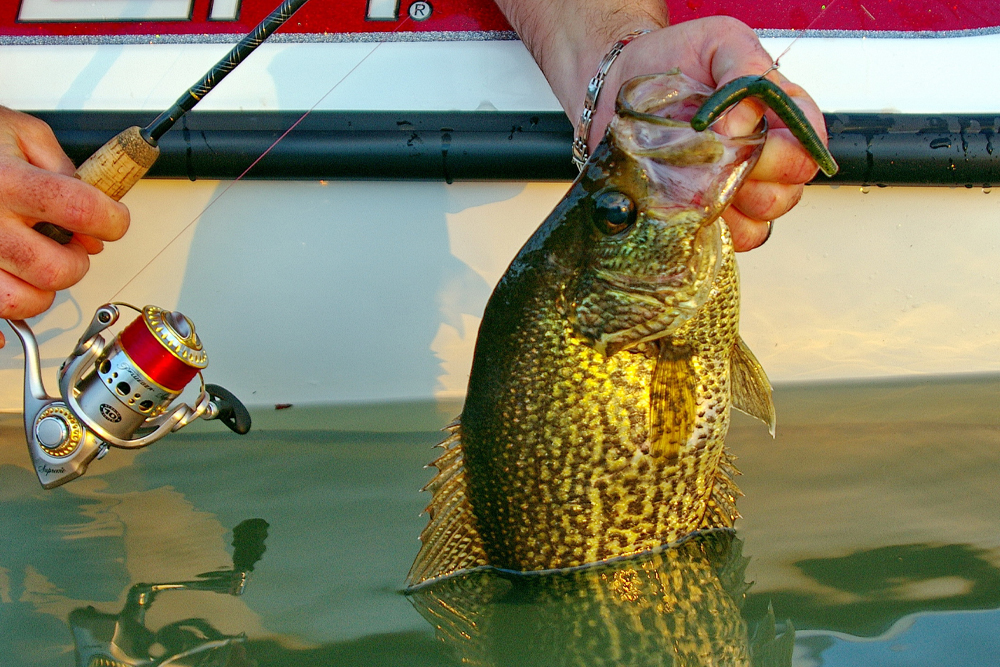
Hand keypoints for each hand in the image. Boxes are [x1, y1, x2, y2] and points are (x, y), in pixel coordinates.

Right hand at [0, 106, 129, 346]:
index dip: (113, 220)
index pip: (83, 211)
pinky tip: (14, 280)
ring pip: (24, 301)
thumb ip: (65, 171)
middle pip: (56, 270)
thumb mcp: (21, 132)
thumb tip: (94, 217)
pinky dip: (11, 303)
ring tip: (40, 264)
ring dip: (44, 289)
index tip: (114, 220)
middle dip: (77, 262)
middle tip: (72, 246)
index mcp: (6, 180)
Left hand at [493, 0, 825, 251]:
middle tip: (715, 163)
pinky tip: (687, 207)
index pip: (810, 146)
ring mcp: (740, 191)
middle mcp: (768, 158)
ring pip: (762, 222)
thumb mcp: (719, 43)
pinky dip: (711, 230)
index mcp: (782, 116)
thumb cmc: (673, 60)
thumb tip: (741, 124)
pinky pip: (730, 241)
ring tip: (694, 182)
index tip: (749, 137)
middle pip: (788, 193)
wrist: (619, 85)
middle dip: (754, 183)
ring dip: (730, 207)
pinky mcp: (709, 215)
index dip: (786, 152)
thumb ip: (743, 70)